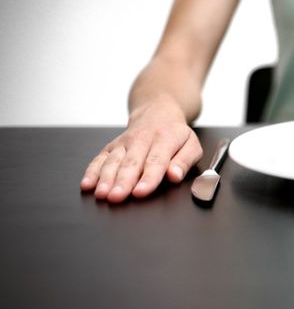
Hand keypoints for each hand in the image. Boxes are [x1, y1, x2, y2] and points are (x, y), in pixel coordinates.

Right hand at [80, 103, 202, 202]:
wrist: (157, 112)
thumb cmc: (175, 134)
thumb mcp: (191, 145)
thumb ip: (185, 161)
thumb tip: (175, 176)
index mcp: (164, 139)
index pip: (156, 161)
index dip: (148, 178)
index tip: (140, 192)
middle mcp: (141, 139)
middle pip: (131, 163)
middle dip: (123, 181)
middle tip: (117, 197)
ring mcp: (124, 142)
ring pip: (113, 161)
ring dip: (105, 178)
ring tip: (102, 194)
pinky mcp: (111, 146)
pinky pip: (100, 158)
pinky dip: (92, 171)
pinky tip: (87, 185)